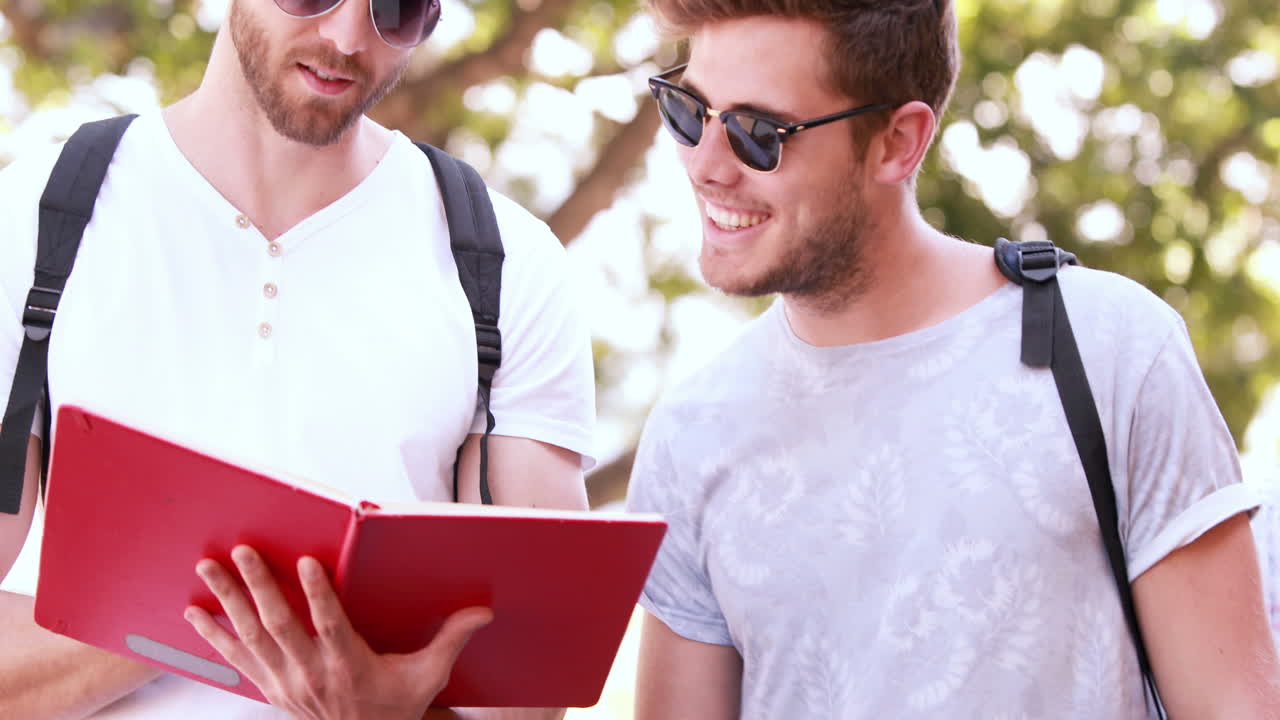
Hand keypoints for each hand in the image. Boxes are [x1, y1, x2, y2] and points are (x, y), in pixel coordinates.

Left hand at [185, 545, 492, 719]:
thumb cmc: (395, 705)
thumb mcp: (428, 677)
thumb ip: (451, 640)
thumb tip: (482, 611)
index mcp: (350, 665)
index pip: (329, 624)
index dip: (316, 594)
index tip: (304, 562)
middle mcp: (311, 673)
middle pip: (279, 625)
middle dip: (258, 586)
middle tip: (243, 551)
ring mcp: (285, 682)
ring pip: (250, 636)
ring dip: (228, 601)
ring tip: (208, 568)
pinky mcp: (269, 687)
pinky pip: (235, 658)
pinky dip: (212, 635)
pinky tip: (194, 611)